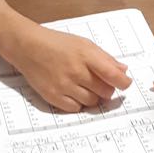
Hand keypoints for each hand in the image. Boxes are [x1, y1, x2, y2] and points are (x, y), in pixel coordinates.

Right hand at [5, 25, 130, 111]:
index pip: (113, 75)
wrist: (27, 47)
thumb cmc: (56, 43)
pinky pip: (75, 109)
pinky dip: (79, 103)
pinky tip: (74, 92)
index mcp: (86, 55)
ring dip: (93, 97)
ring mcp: (64, 85)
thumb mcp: (83, 43)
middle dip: (107, 89)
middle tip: (100, 83)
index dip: (124, 82)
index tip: (125, 84)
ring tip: (84, 86)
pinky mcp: (53, 96)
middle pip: (105, 92)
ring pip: (92, 102)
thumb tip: (123, 70)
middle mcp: (76, 71)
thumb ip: (105, 58)